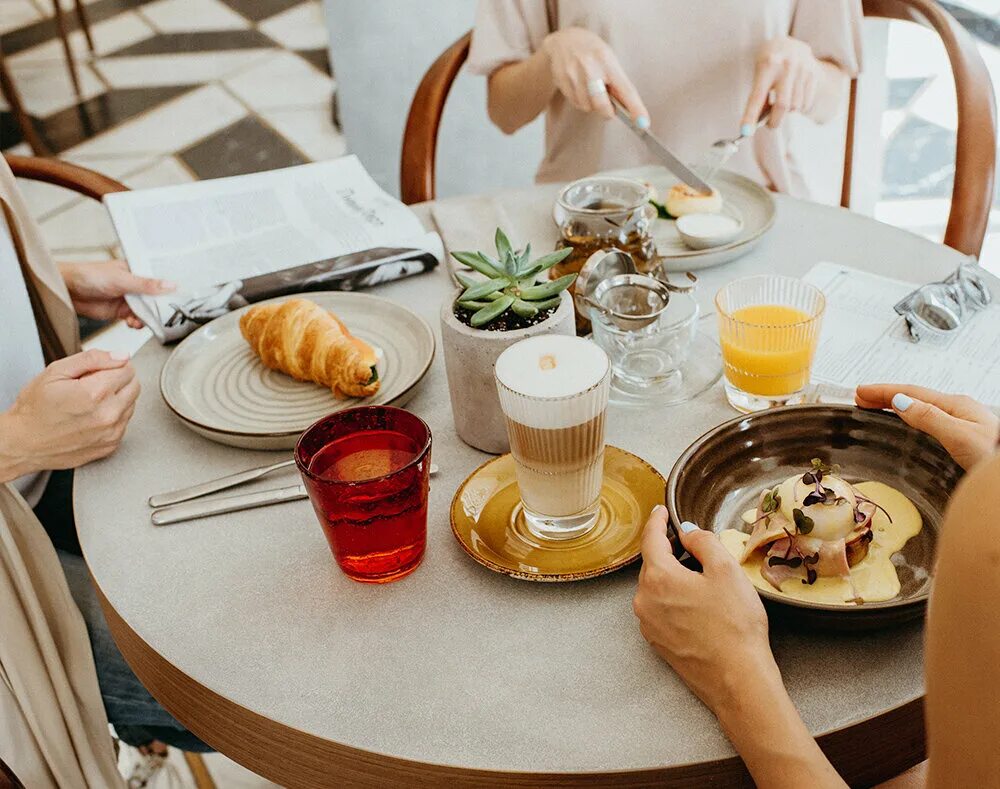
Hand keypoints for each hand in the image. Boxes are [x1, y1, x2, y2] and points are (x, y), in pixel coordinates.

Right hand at [0, 350, 139, 478]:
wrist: (24, 443)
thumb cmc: (34, 409)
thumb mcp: (56, 372)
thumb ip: (93, 359)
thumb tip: (121, 355)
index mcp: (95, 393)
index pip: (128, 369)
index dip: (112, 365)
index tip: (97, 371)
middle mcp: (108, 415)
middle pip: (135, 386)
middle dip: (117, 380)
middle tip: (92, 384)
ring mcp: (111, 433)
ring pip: (131, 404)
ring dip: (116, 399)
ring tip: (89, 402)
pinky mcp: (111, 445)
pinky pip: (124, 423)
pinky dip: (113, 417)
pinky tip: (91, 417)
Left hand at [60, 260, 174, 328]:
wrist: (66, 290)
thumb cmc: (89, 275)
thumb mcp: (122, 279)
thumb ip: (147, 285)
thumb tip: (171, 285)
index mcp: (137, 271)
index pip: (159, 282)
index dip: (169, 293)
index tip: (177, 303)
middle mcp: (134, 285)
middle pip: (155, 300)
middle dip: (158, 310)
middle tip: (162, 317)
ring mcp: (127, 299)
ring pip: (146, 312)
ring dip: (146, 318)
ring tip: (140, 321)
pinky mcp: (120, 311)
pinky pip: (135, 319)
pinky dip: (136, 324)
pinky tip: (132, 323)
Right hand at [541, 28, 647, 123]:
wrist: (564, 40)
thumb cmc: (592, 51)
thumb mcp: (608, 59)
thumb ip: (616, 81)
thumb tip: (627, 108)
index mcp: (607, 60)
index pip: (625, 89)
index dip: (635, 108)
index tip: (643, 122)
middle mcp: (590, 67)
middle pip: (601, 104)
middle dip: (607, 111)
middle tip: (611, 109)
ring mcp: (574, 75)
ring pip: (587, 106)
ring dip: (592, 104)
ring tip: (591, 89)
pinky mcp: (562, 82)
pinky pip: (576, 103)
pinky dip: (581, 100)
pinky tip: (581, 87)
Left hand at [632, 506, 778, 713]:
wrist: (737, 679)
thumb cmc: (735, 624)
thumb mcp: (726, 570)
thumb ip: (703, 542)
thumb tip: (687, 533)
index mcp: (658, 578)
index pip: (650, 539)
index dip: (657, 521)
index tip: (661, 511)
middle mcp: (644, 600)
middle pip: (652, 564)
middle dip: (668, 550)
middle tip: (690, 544)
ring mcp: (648, 623)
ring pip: (656, 587)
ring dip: (672, 576)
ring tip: (699, 576)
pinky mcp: (657, 642)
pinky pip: (659, 608)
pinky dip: (672, 598)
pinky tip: (695, 603)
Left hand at [742, 36, 822, 130]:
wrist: (789, 45)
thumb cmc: (768, 65)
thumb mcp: (759, 75)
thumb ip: (760, 97)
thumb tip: (758, 123)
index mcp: (767, 66)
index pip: (757, 97)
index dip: (750, 116)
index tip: (745, 132)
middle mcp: (786, 66)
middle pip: (782, 105)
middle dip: (774, 121)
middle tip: (770, 124)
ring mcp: (802, 70)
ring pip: (795, 106)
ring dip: (787, 112)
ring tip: (782, 102)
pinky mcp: (813, 75)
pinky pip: (805, 103)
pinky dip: (798, 107)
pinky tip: (794, 97)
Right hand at [856, 384, 998, 470]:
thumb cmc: (994, 456)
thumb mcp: (959, 435)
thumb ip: (929, 418)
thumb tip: (900, 401)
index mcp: (956, 405)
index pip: (911, 392)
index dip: (883, 391)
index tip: (861, 392)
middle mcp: (958, 411)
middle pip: (914, 398)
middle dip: (885, 396)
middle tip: (861, 398)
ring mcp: (960, 423)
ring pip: (920, 409)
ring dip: (895, 406)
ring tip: (876, 407)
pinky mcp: (961, 438)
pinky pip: (927, 420)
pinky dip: (909, 417)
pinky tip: (906, 423)